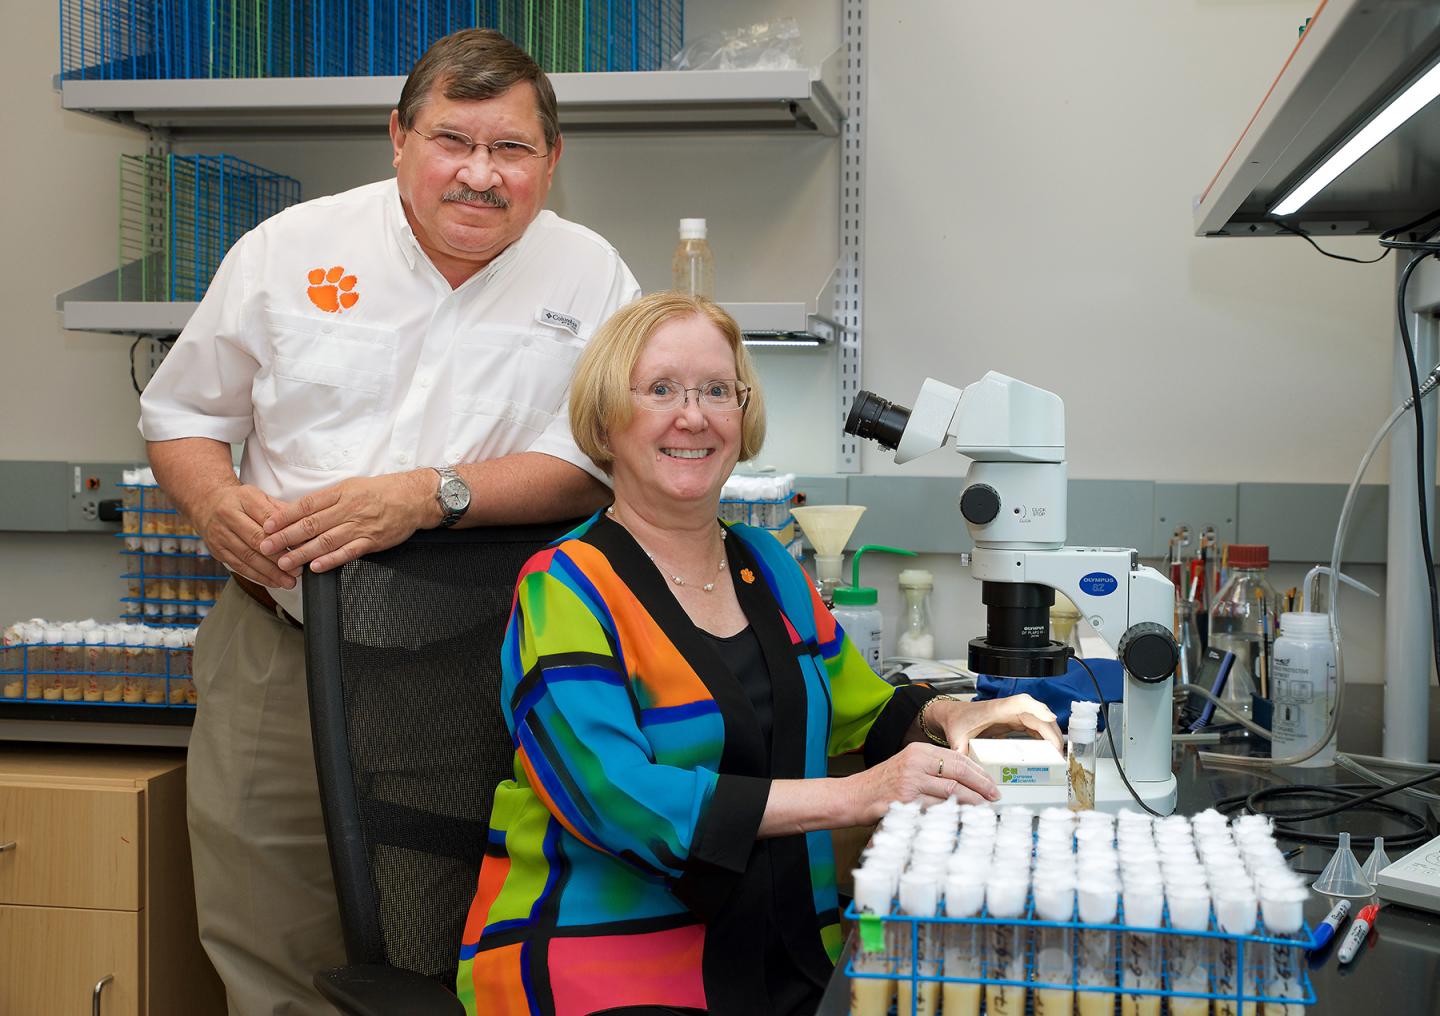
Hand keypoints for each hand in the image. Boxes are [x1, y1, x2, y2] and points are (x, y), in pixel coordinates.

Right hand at [190, 484, 296, 587]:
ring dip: (270, 572)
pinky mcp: (217, 550)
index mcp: (244, 499)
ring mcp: (220, 535)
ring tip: (288, 581)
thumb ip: (281, 511)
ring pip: (247, 556)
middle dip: (279, 557)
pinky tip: (273, 582)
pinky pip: (239, 566)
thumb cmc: (242, 501)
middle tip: (297, 570)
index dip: (285, 534)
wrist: (208, 503)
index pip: (268, 518)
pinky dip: (258, 576)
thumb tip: (303, 528)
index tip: (303, 547)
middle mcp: (229, 516)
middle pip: (256, 540)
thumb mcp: (261, 497)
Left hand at [258, 471, 436, 573]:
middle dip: (285, 537)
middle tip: (266, 547)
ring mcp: (359, 526)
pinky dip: (331, 560)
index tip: (267, 526)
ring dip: (303, 553)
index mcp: (340, 493)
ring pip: (326, 541)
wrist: (413, 498)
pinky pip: (348, 552)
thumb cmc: (381, 492)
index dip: (284, 516)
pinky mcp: (371, 541)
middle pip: (311, 525)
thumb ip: (328, 500)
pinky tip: (316, 567)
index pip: (306, 505)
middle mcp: (347, 509)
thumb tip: (301, 512)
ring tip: (285, 562)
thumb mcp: (351, 486)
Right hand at [844, 741, 999, 823]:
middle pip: (958, 773)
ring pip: (951, 792)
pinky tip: (961, 818)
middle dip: (980, 787)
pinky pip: (937, 809)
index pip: (957, 758)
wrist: (852, 797)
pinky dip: (952, 814)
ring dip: (971, 803)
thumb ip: (931, 770)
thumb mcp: (907, 767)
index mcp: (917, 751)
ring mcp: (910, 782)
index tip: (990, 783)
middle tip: (993, 797)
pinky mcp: (906, 801)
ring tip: (983, 809)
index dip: (977, 772)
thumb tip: (963, 781)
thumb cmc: (880, 785)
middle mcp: (915, 762)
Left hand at [933, 694, 1063, 756]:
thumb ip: (960, 753)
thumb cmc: (957, 721)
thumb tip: (964, 768)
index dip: (1038, 709)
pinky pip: (1036, 726)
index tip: (1050, 718)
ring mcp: (1014, 714)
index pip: (1021, 703)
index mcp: (996, 709)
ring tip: (1057, 755)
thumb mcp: (957, 738)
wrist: (952, 715)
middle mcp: (1008, 709)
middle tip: (1057, 752)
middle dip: (1051, 731)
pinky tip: (1048, 750)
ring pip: (1040, 720)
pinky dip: (1045, 736)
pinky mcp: (1016, 720)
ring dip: (1051, 734)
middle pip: (1037, 714)